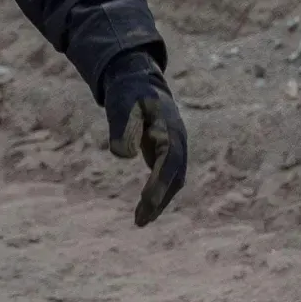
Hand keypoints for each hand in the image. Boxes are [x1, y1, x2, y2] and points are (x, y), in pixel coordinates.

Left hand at [102, 52, 186, 226]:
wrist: (139, 80)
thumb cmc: (129, 92)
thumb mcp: (122, 104)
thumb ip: (123, 126)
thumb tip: (122, 155)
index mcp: (169, 129)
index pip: (169, 161)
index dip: (160, 183)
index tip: (147, 202)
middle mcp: (178, 141)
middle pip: (175, 176)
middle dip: (160, 200)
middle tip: (140, 220)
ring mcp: (175, 148)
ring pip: (173, 180)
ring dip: (160, 201)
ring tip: (140, 220)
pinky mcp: (167, 153)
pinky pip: (167, 177)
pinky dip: (158, 193)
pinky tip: (145, 208)